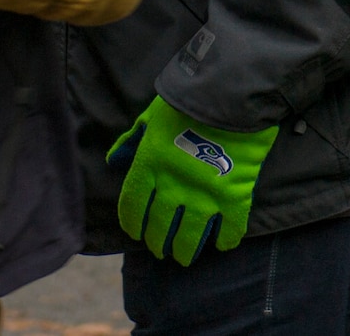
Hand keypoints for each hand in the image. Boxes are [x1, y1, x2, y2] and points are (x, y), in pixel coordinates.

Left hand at [107, 95, 277, 264]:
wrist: (231, 93)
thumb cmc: (187, 100)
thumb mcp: (151, 115)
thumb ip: (132, 140)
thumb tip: (114, 161)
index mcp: (149, 164)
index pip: (133, 204)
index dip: (132, 222)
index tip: (134, 232)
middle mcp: (173, 185)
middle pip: (160, 225)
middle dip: (157, 241)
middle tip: (159, 249)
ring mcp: (204, 193)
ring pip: (190, 235)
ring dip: (185, 249)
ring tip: (183, 256)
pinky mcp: (234, 195)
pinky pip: (229, 227)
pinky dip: (225, 239)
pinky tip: (221, 243)